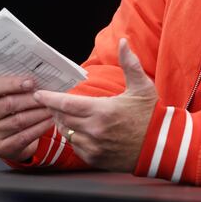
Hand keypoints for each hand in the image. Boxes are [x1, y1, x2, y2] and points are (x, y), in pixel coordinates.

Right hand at [0, 76, 53, 160]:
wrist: (7, 135)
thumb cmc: (9, 106)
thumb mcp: (6, 92)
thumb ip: (15, 84)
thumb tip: (37, 77)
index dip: (13, 83)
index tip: (31, 82)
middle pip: (8, 104)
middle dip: (32, 99)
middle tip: (48, 95)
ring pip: (18, 120)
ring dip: (39, 113)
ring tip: (52, 107)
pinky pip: (23, 136)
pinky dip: (40, 127)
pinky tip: (50, 121)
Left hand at [33, 38, 157, 171]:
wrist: (161, 146)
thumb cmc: (151, 115)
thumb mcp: (142, 87)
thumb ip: (130, 63)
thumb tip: (123, 42)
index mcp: (103, 111)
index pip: (66, 104)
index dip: (50, 99)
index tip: (39, 94)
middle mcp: (95, 130)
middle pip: (63, 119)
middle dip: (55, 110)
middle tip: (51, 102)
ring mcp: (94, 147)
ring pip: (67, 134)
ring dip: (63, 124)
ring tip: (64, 115)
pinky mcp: (96, 159)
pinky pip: (76, 147)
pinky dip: (73, 138)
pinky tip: (78, 130)